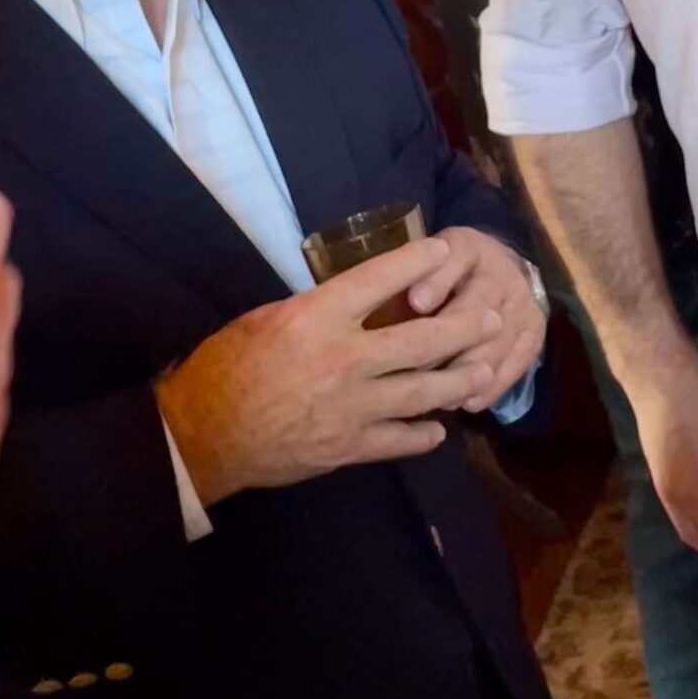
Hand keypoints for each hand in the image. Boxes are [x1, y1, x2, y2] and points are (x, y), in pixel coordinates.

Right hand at [157, 238, 506, 505]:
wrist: (205, 436)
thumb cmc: (225, 369)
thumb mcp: (264, 320)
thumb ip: (313, 310)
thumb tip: (349, 300)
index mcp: (316, 318)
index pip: (377, 280)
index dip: (416, 263)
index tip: (444, 251)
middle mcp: (343, 359)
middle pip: (420, 340)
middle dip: (463, 328)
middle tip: (492, 318)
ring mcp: (352, 407)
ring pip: (423, 391)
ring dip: (459, 380)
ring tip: (484, 371)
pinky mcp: (349, 447)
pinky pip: (401, 439)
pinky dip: (424, 434)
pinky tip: (438, 428)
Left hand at [404, 226, 545, 402]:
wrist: (498, 271)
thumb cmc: (441, 272)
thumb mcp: (422, 264)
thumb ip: (405, 279)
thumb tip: (399, 311)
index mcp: (468, 247)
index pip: (457, 258)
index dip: (437, 281)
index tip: (415, 303)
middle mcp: (502, 273)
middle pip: (479, 308)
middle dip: (447, 341)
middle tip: (416, 368)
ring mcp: (523, 305)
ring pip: (497, 343)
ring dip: (467, 373)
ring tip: (438, 397)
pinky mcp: (534, 334)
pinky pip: (516, 364)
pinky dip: (492, 388)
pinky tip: (468, 403)